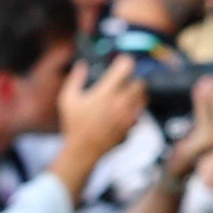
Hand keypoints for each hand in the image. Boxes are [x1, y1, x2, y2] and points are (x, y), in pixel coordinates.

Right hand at [53, 53, 150, 182]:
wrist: (83, 151)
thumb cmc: (74, 126)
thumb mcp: (68, 99)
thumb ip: (76, 79)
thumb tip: (81, 65)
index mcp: (106, 92)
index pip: (126, 68)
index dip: (125, 62)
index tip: (122, 62)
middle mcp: (121, 102)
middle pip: (140, 82)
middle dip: (133, 79)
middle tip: (125, 81)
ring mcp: (129, 116)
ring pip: (143, 98)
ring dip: (137, 94)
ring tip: (127, 95)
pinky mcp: (131, 127)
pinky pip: (140, 113)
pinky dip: (136, 110)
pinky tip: (125, 111)